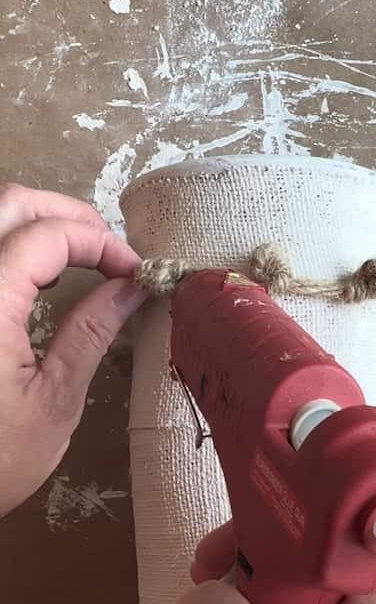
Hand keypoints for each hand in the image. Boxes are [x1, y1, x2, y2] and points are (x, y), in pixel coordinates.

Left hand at [0, 184, 145, 516]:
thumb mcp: (55, 399)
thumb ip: (92, 331)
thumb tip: (131, 286)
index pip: (48, 235)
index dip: (100, 243)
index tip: (135, 273)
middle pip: (10, 203)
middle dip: (69, 215)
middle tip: (111, 250)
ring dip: (37, 223)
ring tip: (82, 254)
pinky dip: (11, 247)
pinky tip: (37, 273)